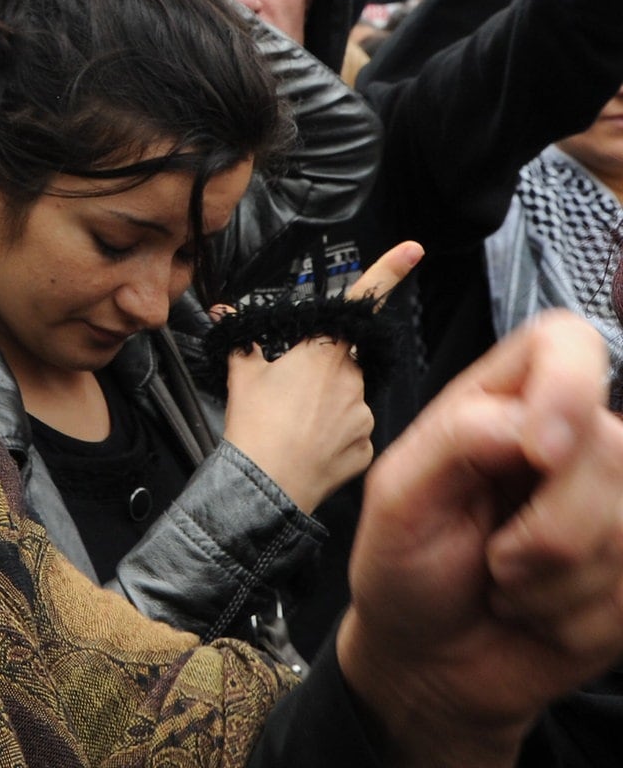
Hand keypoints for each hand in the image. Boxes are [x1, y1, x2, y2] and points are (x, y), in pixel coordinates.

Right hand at [221, 241, 419, 514]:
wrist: (264, 487)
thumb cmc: (254, 427)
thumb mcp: (242, 374)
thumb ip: (242, 340)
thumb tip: (225, 315)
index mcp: (323, 353)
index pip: (360, 302)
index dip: (389, 271)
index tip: (413, 250)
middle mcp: (352, 379)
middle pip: (343, 361)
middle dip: (321, 371)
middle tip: (288, 395)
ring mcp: (363, 416)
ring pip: (349, 398)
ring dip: (327, 405)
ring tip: (295, 426)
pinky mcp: (367, 449)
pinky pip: (354, 433)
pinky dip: (335, 436)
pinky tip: (310, 446)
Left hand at [340, 311, 622, 767]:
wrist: (429, 658)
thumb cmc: (405, 562)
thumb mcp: (399, 494)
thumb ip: (457, 439)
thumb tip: (528, 424)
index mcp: (504, 400)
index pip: (568, 341)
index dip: (570, 385)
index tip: (539, 451)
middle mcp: (570, 442)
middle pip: (610, 448)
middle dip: (544, 528)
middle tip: (492, 556)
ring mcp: (612, 507)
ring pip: (622, 530)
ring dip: (550, 583)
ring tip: (507, 582)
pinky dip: (574, 621)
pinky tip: (538, 614)